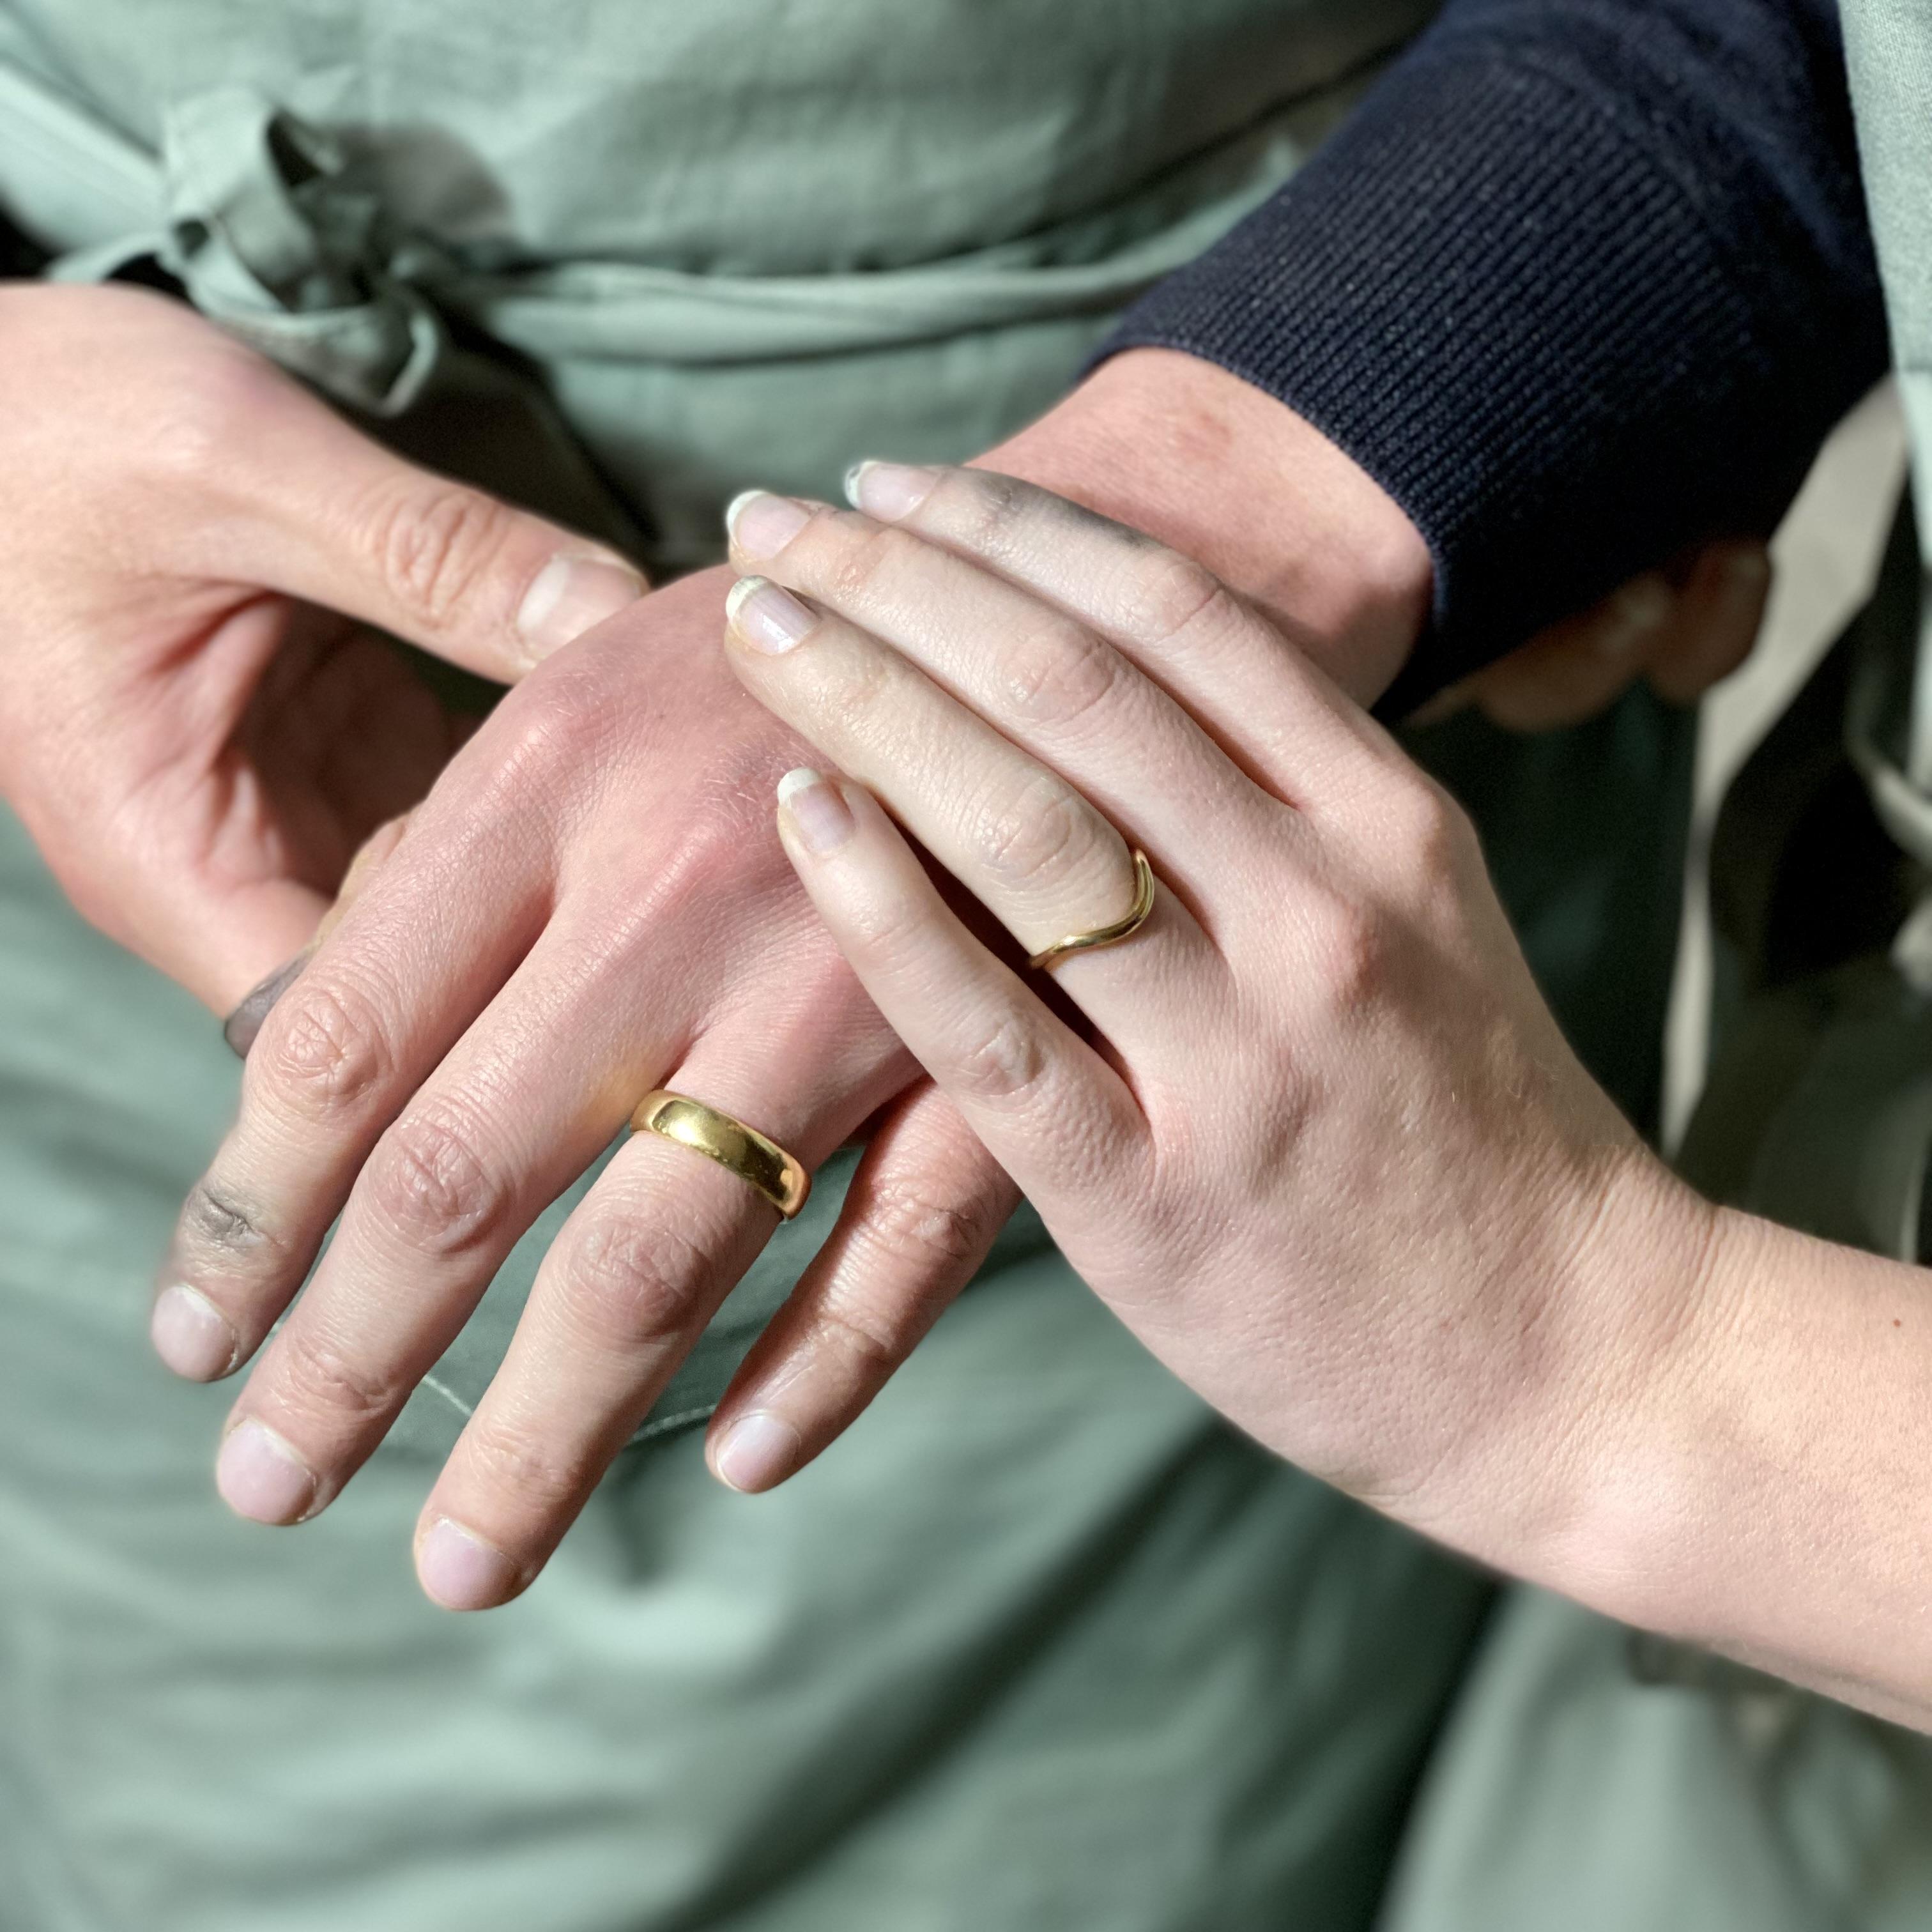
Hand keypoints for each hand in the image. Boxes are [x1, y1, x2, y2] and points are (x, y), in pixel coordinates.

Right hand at [0, 280, 644, 1011]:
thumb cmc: (46, 421)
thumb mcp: (235, 463)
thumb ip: (427, 549)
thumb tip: (613, 613)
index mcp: (166, 851)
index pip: (339, 1029)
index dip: (471, 999)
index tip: (594, 908)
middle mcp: (226, 864)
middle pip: (413, 987)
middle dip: (542, 933)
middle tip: (671, 847)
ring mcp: (287, 812)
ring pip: (448, 904)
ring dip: (552, 856)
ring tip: (669, 797)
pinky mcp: (333, 751)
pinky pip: (452, 810)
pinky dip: (530, 784)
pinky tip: (621, 739)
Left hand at [148, 347, 1426, 1613]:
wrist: (1068, 572)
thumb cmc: (795, 636)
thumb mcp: (591, 682)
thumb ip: (463, 855)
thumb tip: (318, 1044)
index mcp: (553, 769)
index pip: (343, 1035)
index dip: (249, 1208)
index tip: (195, 1338)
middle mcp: (679, 882)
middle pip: (467, 1174)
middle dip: (350, 1358)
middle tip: (272, 1489)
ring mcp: (846, 979)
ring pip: (661, 1253)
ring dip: (545, 1428)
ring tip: (462, 1563)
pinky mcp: (995, 1045)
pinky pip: (901, 1245)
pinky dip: (819, 1365)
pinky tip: (734, 1458)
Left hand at [710, 466, 1716, 1549]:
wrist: (1584, 1361)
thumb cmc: (1475, 1134)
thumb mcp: (1421, 918)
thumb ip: (1287, 802)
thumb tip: (1104, 686)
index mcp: (1388, 822)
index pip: (1178, 616)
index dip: (1014, 528)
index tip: (893, 485)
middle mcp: (1321, 908)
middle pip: (1076, 688)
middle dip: (905, 580)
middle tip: (772, 526)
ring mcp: (1241, 1052)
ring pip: (1026, 827)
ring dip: (870, 701)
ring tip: (756, 631)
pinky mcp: (1156, 1197)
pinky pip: (988, 1028)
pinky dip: (884, 908)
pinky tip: (801, 816)